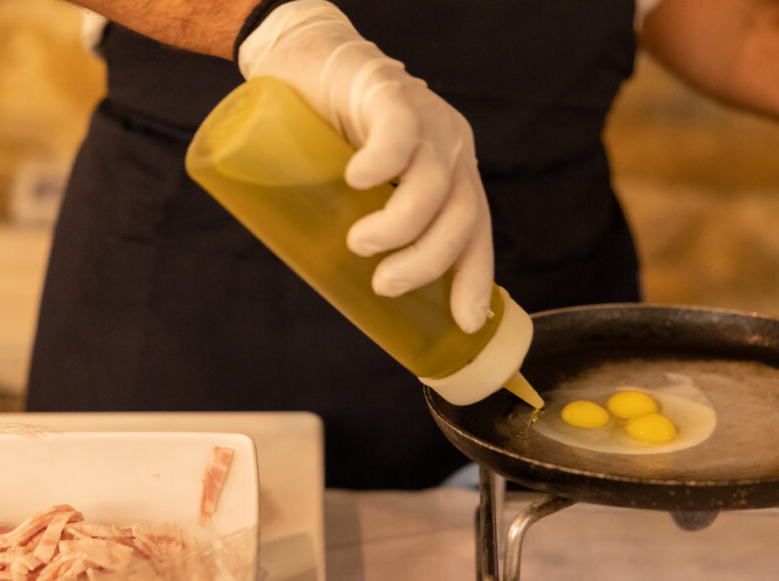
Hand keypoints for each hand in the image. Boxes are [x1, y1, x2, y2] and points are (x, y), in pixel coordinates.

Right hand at [238, 0, 493, 332]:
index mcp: (452, 173)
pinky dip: (382, 163)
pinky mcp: (388, 92)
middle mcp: (450, 147)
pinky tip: (358, 180)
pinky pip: (399, 132)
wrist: (302, 58)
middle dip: (427, 262)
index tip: (465, 323)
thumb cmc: (330, 135)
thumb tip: (356, 294)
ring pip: (432, 184)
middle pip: (460, 216)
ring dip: (398, 227)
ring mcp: (424, 117)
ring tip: (360, 243)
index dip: (474, 279)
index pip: (475, 231)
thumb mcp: (362, 189)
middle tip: (385, 285)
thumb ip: (370, 225)